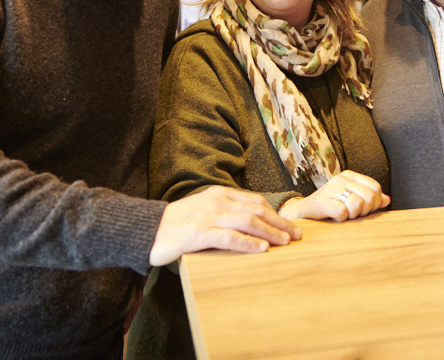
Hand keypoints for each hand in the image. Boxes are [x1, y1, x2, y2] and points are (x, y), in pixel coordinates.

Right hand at [149, 186, 300, 265]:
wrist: (147, 231)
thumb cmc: (178, 224)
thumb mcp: (205, 210)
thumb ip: (226, 212)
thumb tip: (255, 222)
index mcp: (219, 194)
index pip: (255, 201)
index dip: (276, 213)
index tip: (290, 225)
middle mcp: (216, 202)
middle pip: (256, 210)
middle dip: (279, 223)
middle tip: (296, 235)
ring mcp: (207, 216)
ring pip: (247, 221)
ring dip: (269, 232)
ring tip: (284, 242)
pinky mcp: (198, 233)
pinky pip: (229, 237)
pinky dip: (248, 242)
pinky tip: (261, 249)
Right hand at [279, 170, 389, 221]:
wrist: (304, 212)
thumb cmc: (331, 207)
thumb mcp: (351, 200)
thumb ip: (369, 199)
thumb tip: (387, 200)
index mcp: (350, 176)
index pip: (375, 187)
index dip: (374, 202)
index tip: (365, 210)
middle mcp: (341, 178)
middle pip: (369, 196)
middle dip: (365, 211)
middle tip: (353, 214)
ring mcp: (330, 188)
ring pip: (357, 204)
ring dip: (353, 215)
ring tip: (344, 214)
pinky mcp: (322, 201)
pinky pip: (343, 212)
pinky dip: (341, 218)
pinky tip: (335, 217)